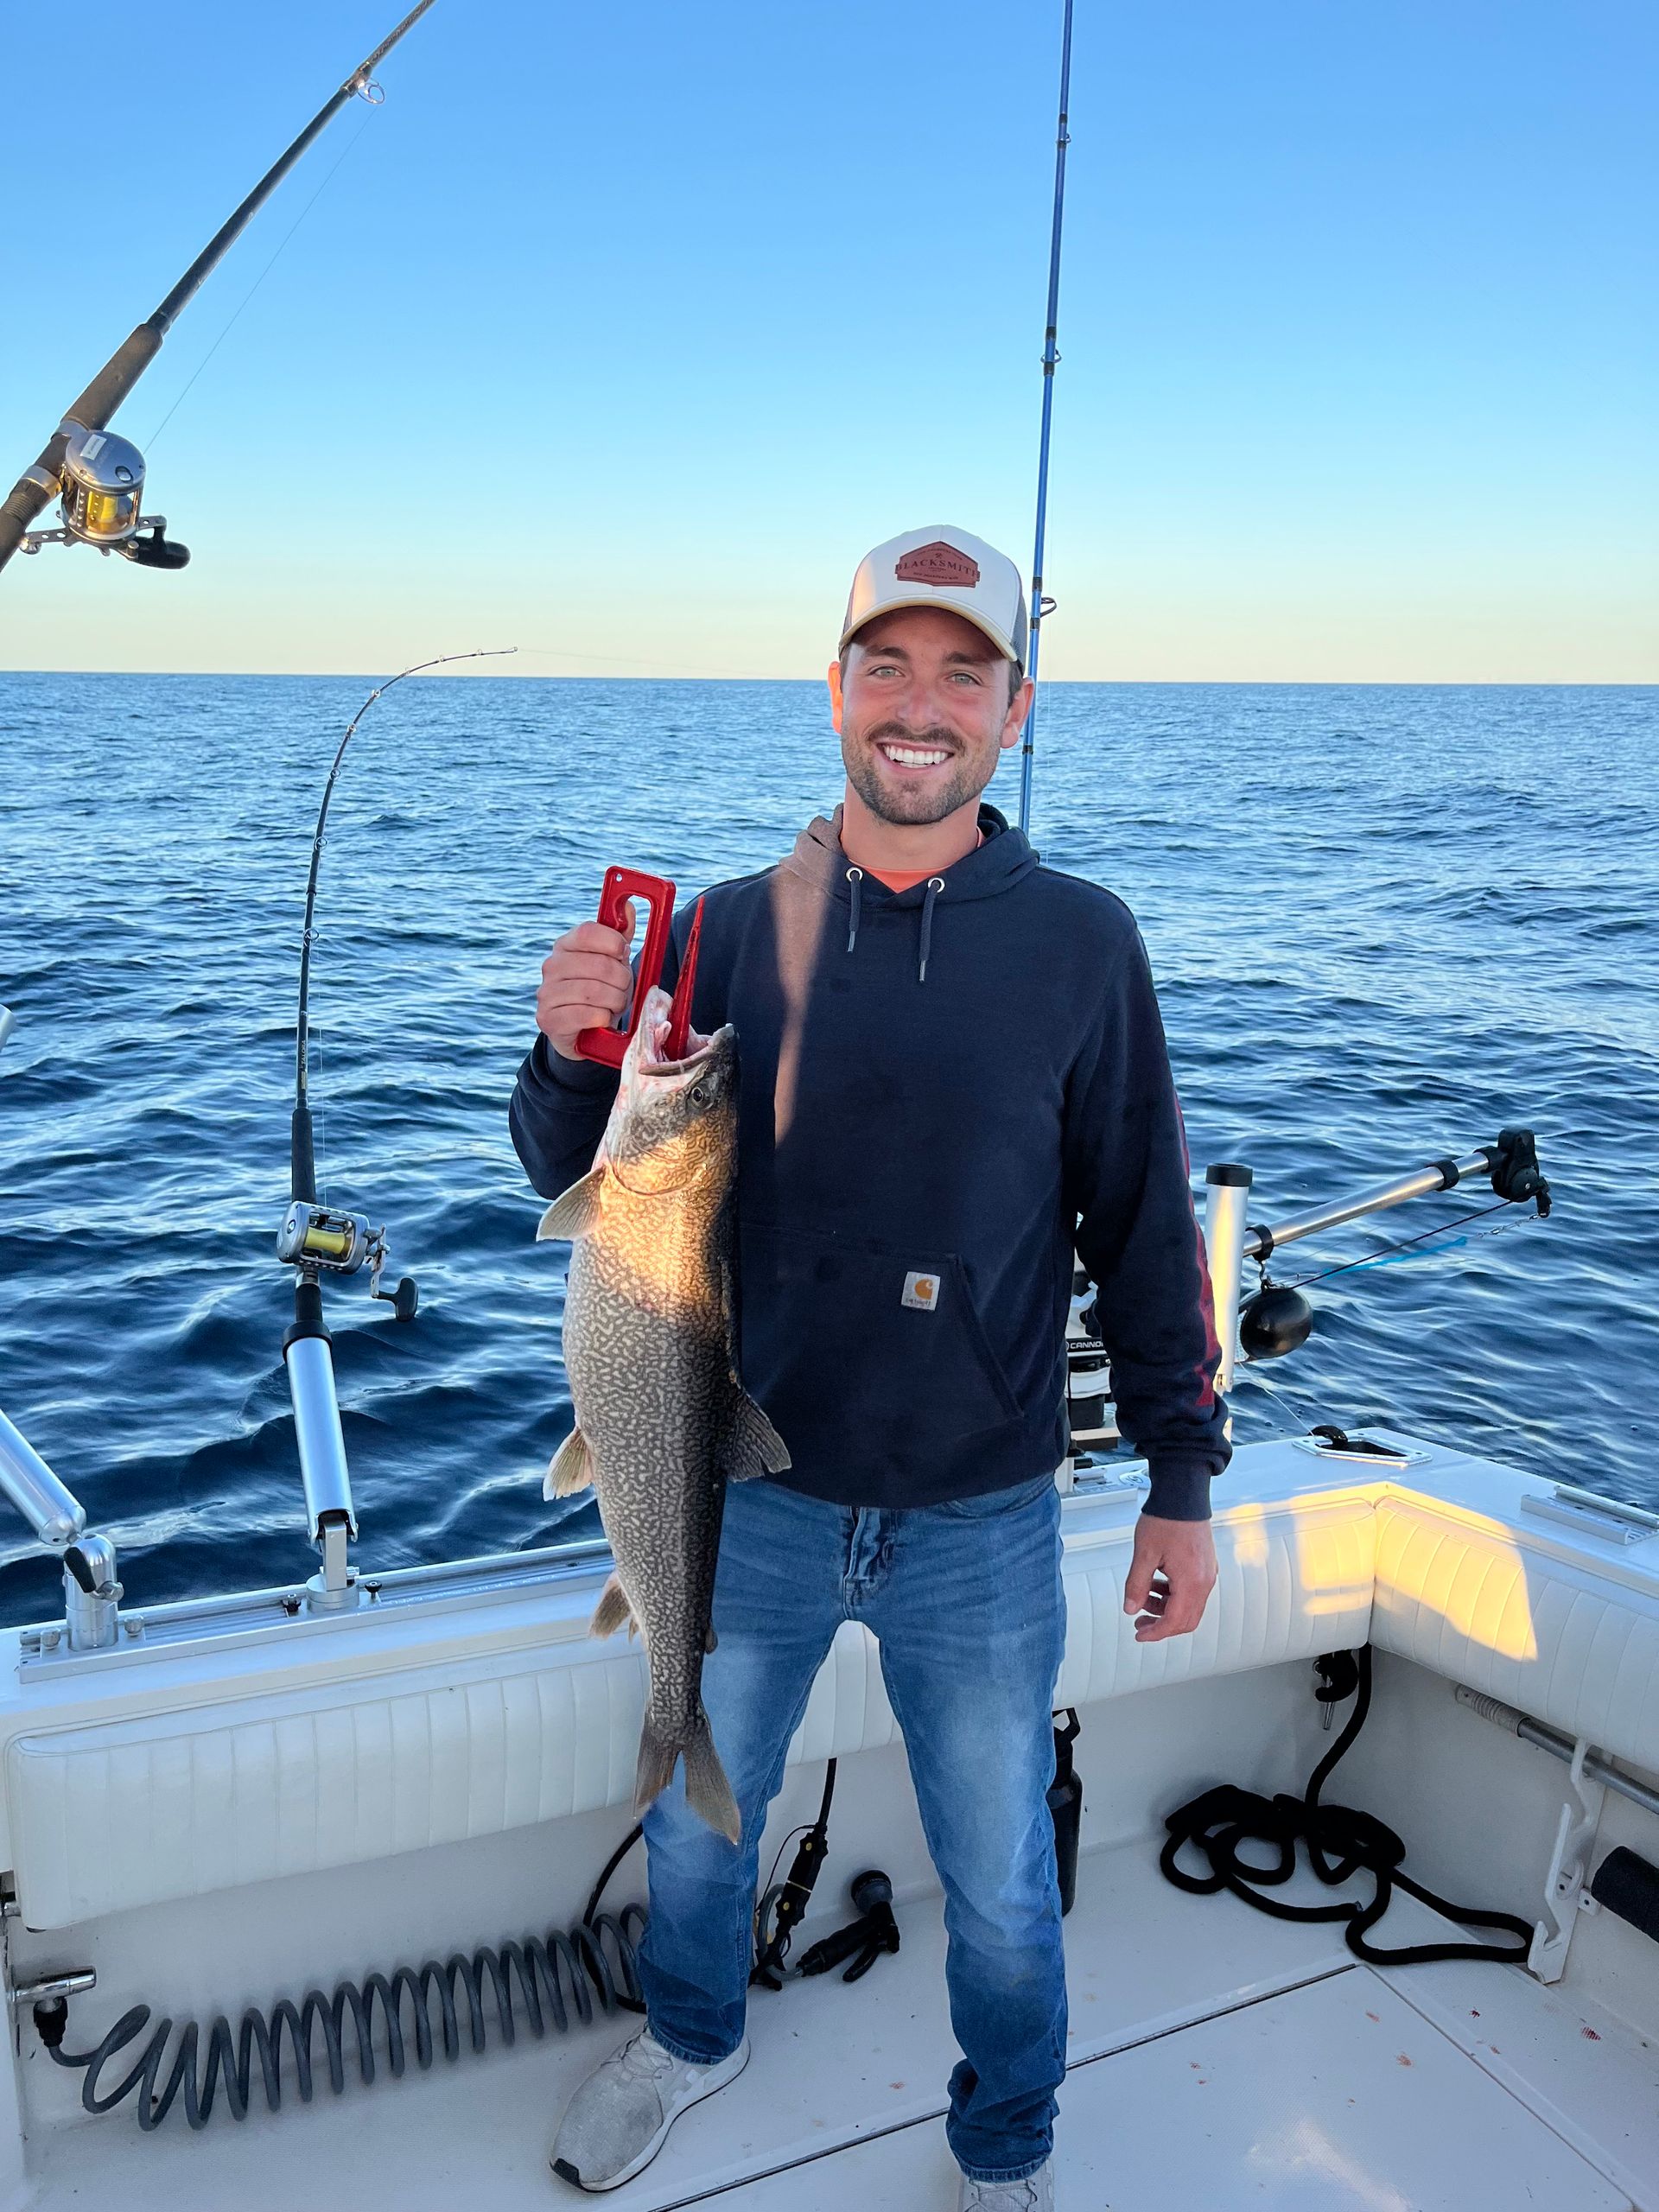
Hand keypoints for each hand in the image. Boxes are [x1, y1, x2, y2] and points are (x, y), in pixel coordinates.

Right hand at [536, 900, 636, 1060]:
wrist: (583, 1030)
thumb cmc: (602, 991)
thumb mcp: (613, 962)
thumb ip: (620, 936)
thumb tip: (628, 907)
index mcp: (566, 945)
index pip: (588, 932)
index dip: (613, 942)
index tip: (623, 953)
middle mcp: (551, 966)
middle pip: (598, 965)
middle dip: (621, 980)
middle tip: (622, 988)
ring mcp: (546, 992)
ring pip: (594, 991)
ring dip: (614, 1001)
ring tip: (613, 1005)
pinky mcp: (547, 1019)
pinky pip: (586, 1015)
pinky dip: (602, 1018)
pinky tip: (602, 1019)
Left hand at [1123, 1512, 1216, 1641]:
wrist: (1183, 1495)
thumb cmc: (1167, 1519)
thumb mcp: (1144, 1554)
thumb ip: (1136, 1584)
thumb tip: (1131, 1607)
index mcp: (1191, 1582)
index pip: (1175, 1622)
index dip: (1156, 1633)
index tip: (1141, 1635)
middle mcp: (1205, 1581)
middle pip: (1186, 1619)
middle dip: (1161, 1625)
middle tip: (1141, 1622)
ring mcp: (1207, 1573)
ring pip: (1190, 1606)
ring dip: (1166, 1608)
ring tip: (1144, 1597)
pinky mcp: (1205, 1565)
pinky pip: (1193, 1591)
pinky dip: (1174, 1595)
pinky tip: (1157, 1583)